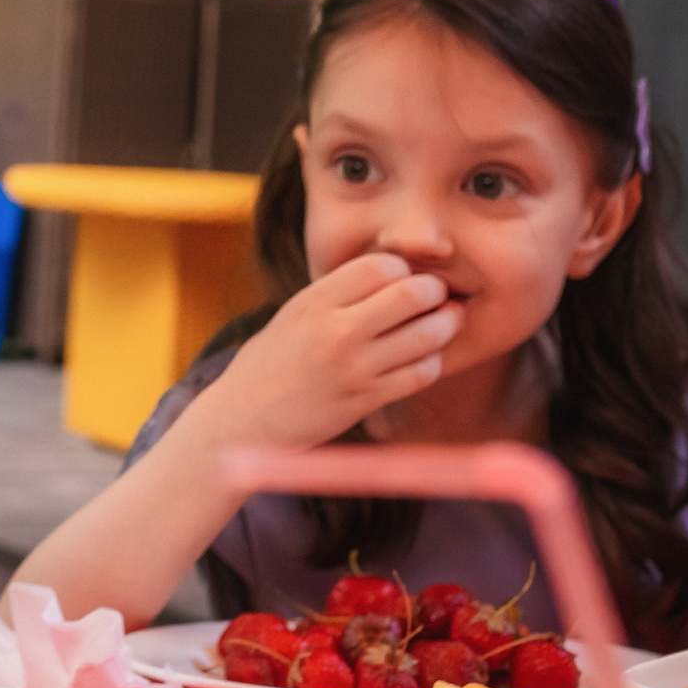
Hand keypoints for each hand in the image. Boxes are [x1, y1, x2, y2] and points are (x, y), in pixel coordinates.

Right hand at [179, 254, 459, 455]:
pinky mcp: (364, 400)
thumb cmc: (267, 365)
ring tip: (445, 323)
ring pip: (425, 336)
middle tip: (438, 297)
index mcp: (314, 302)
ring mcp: (353, 368)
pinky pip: (419, 374)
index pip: (381, 266)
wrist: (241, 420)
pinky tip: (425, 359)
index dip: (402, 269)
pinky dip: (431, 363)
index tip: (403, 279)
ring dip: (444, 326)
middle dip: (434, 292)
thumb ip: (336, 296)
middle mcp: (335, 330)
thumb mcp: (292, 316)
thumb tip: (391, 277)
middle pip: (411, 295)